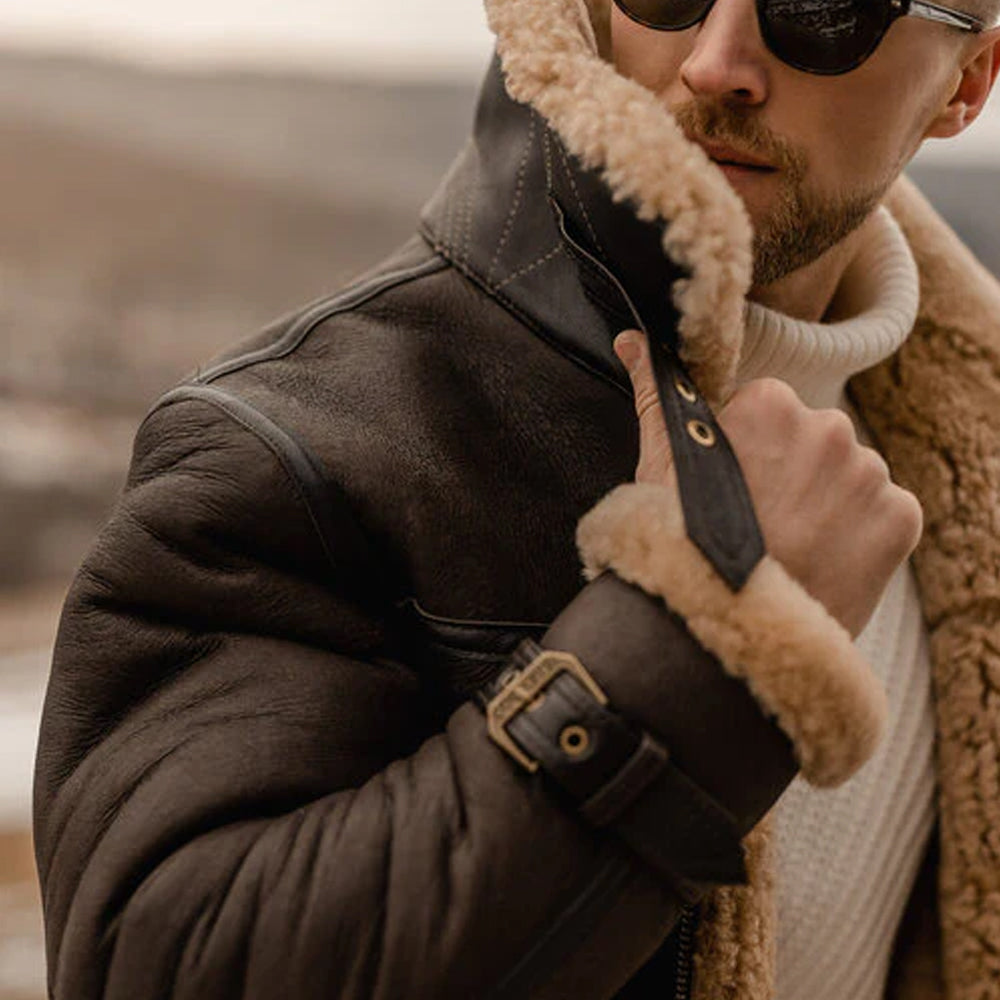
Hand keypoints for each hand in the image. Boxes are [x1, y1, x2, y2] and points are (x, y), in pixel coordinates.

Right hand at [613, 330, 922, 636]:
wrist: (722, 631)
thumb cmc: (680, 543)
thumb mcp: (660, 463)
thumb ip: (655, 394)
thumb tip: (633, 340)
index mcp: (772, 403)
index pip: (769, 415)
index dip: (748, 456)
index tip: (735, 491)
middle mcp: (830, 425)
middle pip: (813, 444)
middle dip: (791, 476)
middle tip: (761, 523)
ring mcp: (869, 473)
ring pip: (848, 478)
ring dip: (826, 505)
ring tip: (791, 548)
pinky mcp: (901, 518)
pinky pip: (883, 514)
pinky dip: (858, 535)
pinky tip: (822, 561)